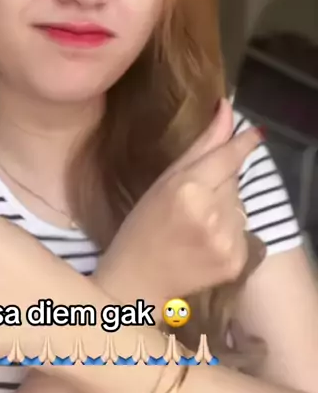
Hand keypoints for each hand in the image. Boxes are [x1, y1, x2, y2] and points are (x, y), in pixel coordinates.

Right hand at [96, 100, 264, 304]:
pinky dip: (229, 231)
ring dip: (224, 207)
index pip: (228, 157)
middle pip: (234, 180)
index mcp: (188, 190)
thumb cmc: (141, 226)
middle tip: (192, 198)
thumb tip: (228, 111)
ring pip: (239, 205)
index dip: (243, 142)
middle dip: (220, 181)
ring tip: (196, 223)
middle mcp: (212, 214)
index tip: (255, 132)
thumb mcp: (163, 182)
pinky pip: (243, 231)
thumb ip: (200, 147)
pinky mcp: (236, 261)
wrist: (136, 282)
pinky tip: (205, 242)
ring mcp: (227, 240)